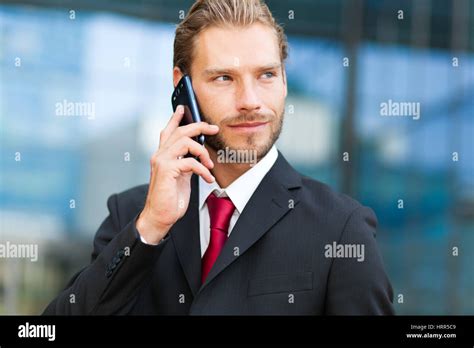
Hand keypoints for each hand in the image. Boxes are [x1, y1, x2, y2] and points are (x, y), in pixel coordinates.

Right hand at [136, 105, 218, 243]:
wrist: (160, 216)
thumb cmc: (170, 198)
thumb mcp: (181, 176)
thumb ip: (186, 162)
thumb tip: (199, 153)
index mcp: (163, 155)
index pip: (167, 131)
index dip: (175, 118)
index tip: (183, 108)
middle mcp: (160, 155)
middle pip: (179, 131)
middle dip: (198, 126)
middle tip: (213, 129)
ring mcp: (161, 161)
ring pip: (184, 142)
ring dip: (202, 151)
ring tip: (209, 165)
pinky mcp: (167, 170)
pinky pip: (189, 161)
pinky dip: (202, 169)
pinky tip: (208, 178)